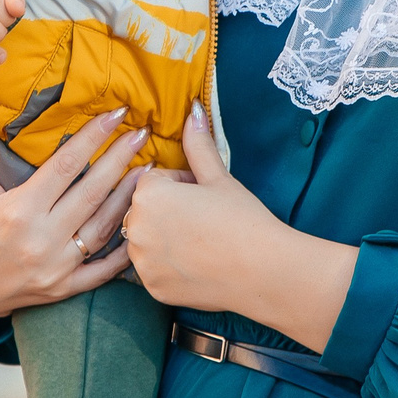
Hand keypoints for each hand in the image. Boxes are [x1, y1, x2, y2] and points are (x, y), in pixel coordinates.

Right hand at [0, 110, 146, 318]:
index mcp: (18, 210)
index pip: (65, 165)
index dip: (92, 137)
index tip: (115, 114)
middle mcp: (41, 239)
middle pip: (91, 192)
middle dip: (120, 159)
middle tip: (142, 133)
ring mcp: (55, 268)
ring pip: (103, 228)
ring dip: (128, 198)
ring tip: (148, 171)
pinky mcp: (63, 289)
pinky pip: (102, 271)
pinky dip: (124, 252)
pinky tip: (140, 225)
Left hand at [126, 108, 356, 353]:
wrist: (263, 271)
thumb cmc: (243, 219)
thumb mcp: (218, 177)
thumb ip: (198, 144)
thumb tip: (193, 110)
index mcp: (148, 193)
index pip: (154, 180)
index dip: (182, 187)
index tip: (205, 199)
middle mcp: (134, 227)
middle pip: (146, 210)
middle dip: (169, 211)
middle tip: (205, 222)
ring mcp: (141, 261)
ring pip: (147, 240)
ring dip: (165, 238)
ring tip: (202, 244)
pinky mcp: (151, 287)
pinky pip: (153, 269)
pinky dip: (170, 267)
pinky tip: (197, 265)